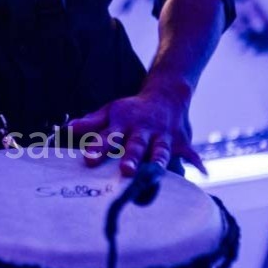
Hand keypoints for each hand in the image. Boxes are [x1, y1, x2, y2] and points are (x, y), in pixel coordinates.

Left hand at [68, 80, 205, 176]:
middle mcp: (143, 130)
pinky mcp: (179, 141)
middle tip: (125, 171)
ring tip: (155, 174)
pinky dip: (197, 161)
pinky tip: (203, 172)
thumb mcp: (110, 111)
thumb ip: (89, 123)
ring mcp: (163, 135)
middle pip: (135, 145)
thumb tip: (65, 129)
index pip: (108, 136)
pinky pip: (189, 152)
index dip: (98, 148)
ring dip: (158, 161)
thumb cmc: (132, 109)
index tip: (88, 159)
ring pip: (160, 150)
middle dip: (131, 158)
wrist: (167, 94)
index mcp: (123, 123)